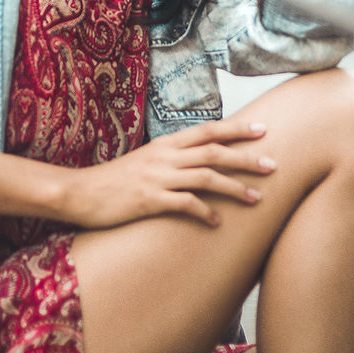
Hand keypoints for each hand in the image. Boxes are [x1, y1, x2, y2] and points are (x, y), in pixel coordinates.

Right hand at [62, 112, 275, 228]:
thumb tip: (199, 161)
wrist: (80, 192)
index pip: (208, 130)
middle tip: (273, 165)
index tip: (263, 129)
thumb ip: (172, 158)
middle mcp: (165, 156)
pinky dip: (205, 212)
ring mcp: (157, 178)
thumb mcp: (146, 161)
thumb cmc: (115, 180)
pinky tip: (218, 223)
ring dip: (234, 188)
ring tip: (257, 199)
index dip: (236, 129)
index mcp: (165, 144)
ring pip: (205, 177)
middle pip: (213, 152)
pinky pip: (184, 205)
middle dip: (246, 158)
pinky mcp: (149, 200)